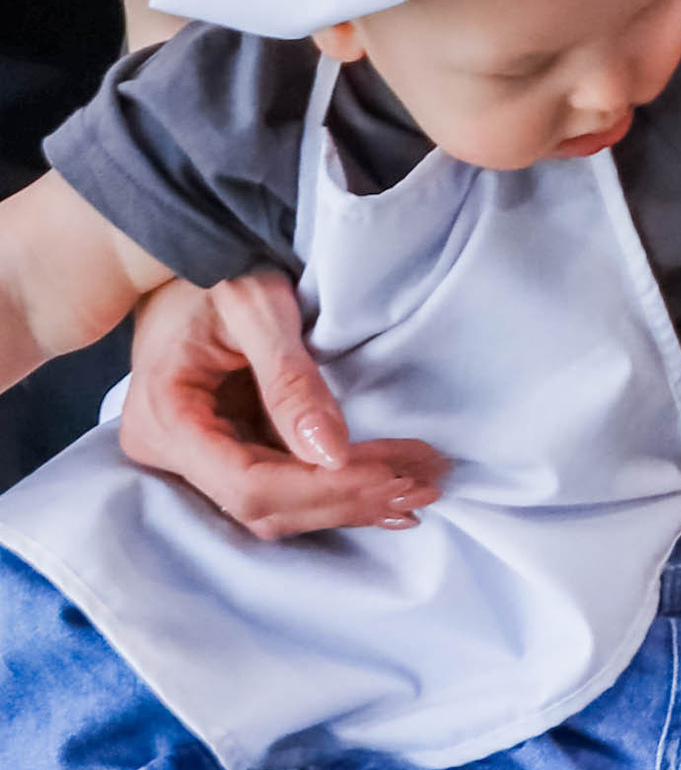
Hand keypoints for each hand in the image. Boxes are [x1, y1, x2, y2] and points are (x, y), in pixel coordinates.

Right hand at [117, 270, 447, 540]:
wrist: (197, 262)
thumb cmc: (222, 271)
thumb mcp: (256, 307)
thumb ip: (290, 380)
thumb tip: (331, 455)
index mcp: (165, 419)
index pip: (249, 485)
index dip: (325, 488)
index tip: (393, 473)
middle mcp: (171, 452)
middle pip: (267, 506)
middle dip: (349, 497)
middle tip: (425, 480)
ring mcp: (198, 458)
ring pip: (281, 507)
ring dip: (355, 500)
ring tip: (423, 483)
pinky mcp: (230, 451)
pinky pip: (287, 487)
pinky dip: (341, 488)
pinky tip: (393, 489)